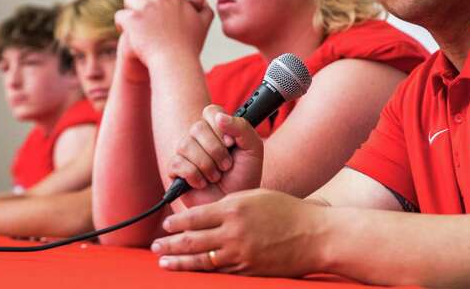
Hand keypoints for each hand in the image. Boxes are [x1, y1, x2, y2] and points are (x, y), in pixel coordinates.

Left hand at [114, 0, 213, 68]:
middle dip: (142, 2)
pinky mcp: (132, 19)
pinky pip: (120, 15)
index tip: (157, 17)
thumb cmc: (188, 48)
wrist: (175, 63)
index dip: (157, 2)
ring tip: (133, 25)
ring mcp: (145, 8)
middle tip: (144, 20)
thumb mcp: (203, 25)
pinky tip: (126, 32)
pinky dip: (122, 24)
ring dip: (130, 10)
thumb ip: (204, 9)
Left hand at [151, 189, 325, 275]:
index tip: (165, 225)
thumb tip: (208, 211)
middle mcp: (233, 232)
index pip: (195, 217)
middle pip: (192, 241)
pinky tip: (193, 271)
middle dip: (170, 244)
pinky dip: (204, 271)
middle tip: (154, 246)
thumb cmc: (288, 211)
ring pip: (202, 260)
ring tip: (164, 262)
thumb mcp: (257, 196)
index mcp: (234, 208)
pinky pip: (220, 271)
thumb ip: (231, 204)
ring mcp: (240, 253)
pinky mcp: (248, 270)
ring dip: (180, 262)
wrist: (315, 235)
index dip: (177, 223)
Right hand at [167, 105, 263, 206]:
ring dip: (207, 164)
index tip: (231, 143)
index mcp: (218, 128)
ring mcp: (185, 153)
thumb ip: (241, 128)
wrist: (236, 204)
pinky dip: (195, 175)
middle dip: (216, 150)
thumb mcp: (253, 148)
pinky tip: (203, 183)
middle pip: (197, 127)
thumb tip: (220, 117)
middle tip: (227, 165)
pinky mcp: (175, 170)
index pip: (211, 112)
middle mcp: (199, 137)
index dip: (220, 127)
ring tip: (216, 176)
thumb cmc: (244, 175)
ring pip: (185, 145)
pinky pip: (177, 163)